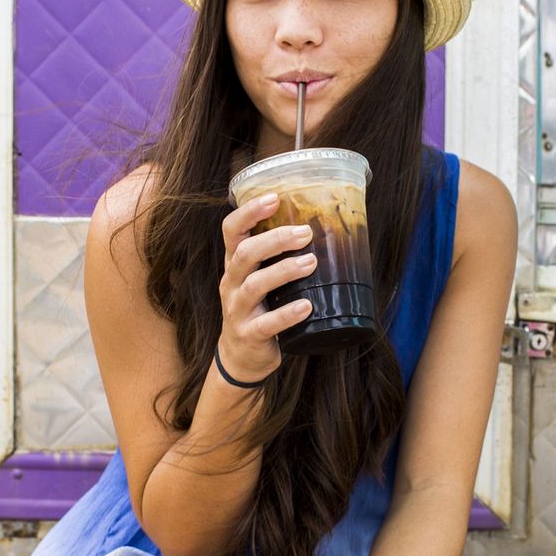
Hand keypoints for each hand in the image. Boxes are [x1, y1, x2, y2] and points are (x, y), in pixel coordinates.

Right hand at [217, 193, 315, 381]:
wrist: (241, 357)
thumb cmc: (259, 309)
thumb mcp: (260, 280)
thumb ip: (278, 258)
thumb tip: (324, 229)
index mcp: (235, 264)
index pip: (231, 230)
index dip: (249, 212)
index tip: (274, 198)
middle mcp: (231, 283)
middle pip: (245, 253)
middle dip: (275, 239)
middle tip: (306, 233)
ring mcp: (237, 310)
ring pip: (254, 285)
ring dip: (284, 271)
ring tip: (311, 263)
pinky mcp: (248, 335)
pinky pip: (266, 323)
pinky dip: (287, 314)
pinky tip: (307, 306)